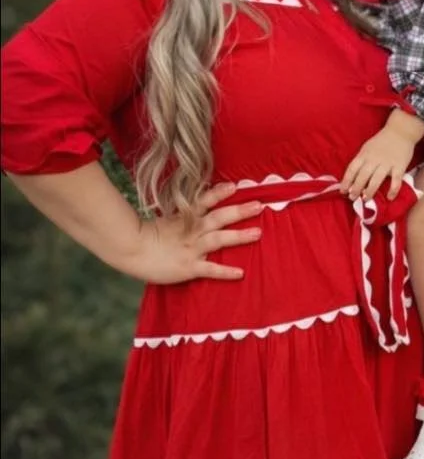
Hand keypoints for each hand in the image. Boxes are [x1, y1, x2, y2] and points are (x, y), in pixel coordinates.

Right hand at [129, 183, 262, 283]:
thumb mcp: (165, 220)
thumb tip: (196, 210)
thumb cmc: (144, 236)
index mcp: (185, 217)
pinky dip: (225, 271)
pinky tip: (240, 273)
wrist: (129, 249)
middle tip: (259, 205)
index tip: (235, 186)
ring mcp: (192, 248)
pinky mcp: (189, 267)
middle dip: (240, 211)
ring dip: (240, 236)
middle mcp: (192, 230)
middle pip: (220, 217)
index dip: (220, 193)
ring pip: (219, 239)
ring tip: (258, 233)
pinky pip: (210, 269)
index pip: (206, 200)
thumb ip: (182, 215)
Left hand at [342, 126, 415, 200]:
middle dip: (356, 188)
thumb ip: (361, 161)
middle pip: (362, 176)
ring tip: (365, 199)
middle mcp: (374, 159)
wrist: (400, 131)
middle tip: (352, 198)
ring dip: (370, 191)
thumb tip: (353, 178)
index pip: (352, 169)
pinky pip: (396, 180)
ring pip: (376, 180)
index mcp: (364, 154)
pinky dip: (393, 190)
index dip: (346, 181)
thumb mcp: (367, 148)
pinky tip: (389, 197)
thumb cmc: (382, 142)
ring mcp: (387, 163)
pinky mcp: (399, 166)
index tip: (342, 191)